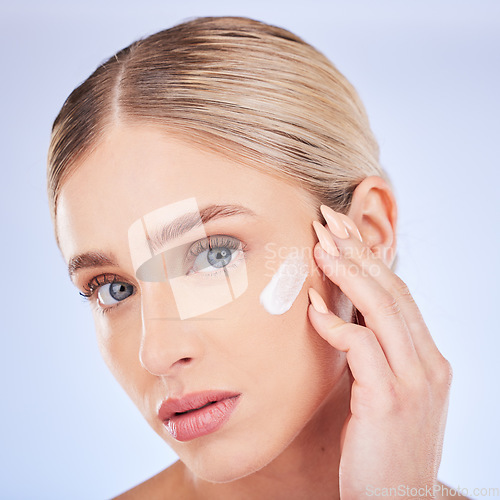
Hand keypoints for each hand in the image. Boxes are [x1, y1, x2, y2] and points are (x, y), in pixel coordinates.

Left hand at [308, 206, 451, 499]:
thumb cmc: (382, 447)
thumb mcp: (384, 392)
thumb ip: (374, 354)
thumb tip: (344, 318)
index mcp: (428, 358)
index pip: (398, 294)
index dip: (370, 259)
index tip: (342, 232)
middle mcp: (428, 363)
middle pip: (392, 290)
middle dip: (358, 252)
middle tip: (328, 222)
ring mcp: (413, 381)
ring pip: (382, 309)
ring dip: (348, 274)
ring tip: (319, 247)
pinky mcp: (389, 401)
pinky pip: (361, 348)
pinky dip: (335, 325)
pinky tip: (312, 309)